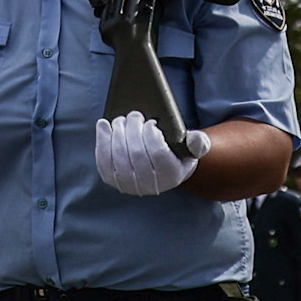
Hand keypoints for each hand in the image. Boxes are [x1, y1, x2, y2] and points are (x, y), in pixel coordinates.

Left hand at [93, 113, 209, 196]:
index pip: (158, 154)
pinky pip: (104, 161)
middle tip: (134, 115)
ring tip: (121, 119)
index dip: (151, 135)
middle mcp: (151, 185)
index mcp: (171, 175)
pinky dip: (102, 141)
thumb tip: (194, 139)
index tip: (151, 123)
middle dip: (133, 130)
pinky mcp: (113, 181)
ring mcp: (130, 185)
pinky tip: (103, 125)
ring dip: (117, 133)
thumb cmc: (177, 153)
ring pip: (118, 157)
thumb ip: (198, 142)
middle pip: (136, 154)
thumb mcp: (192, 148)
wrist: (161, 169)